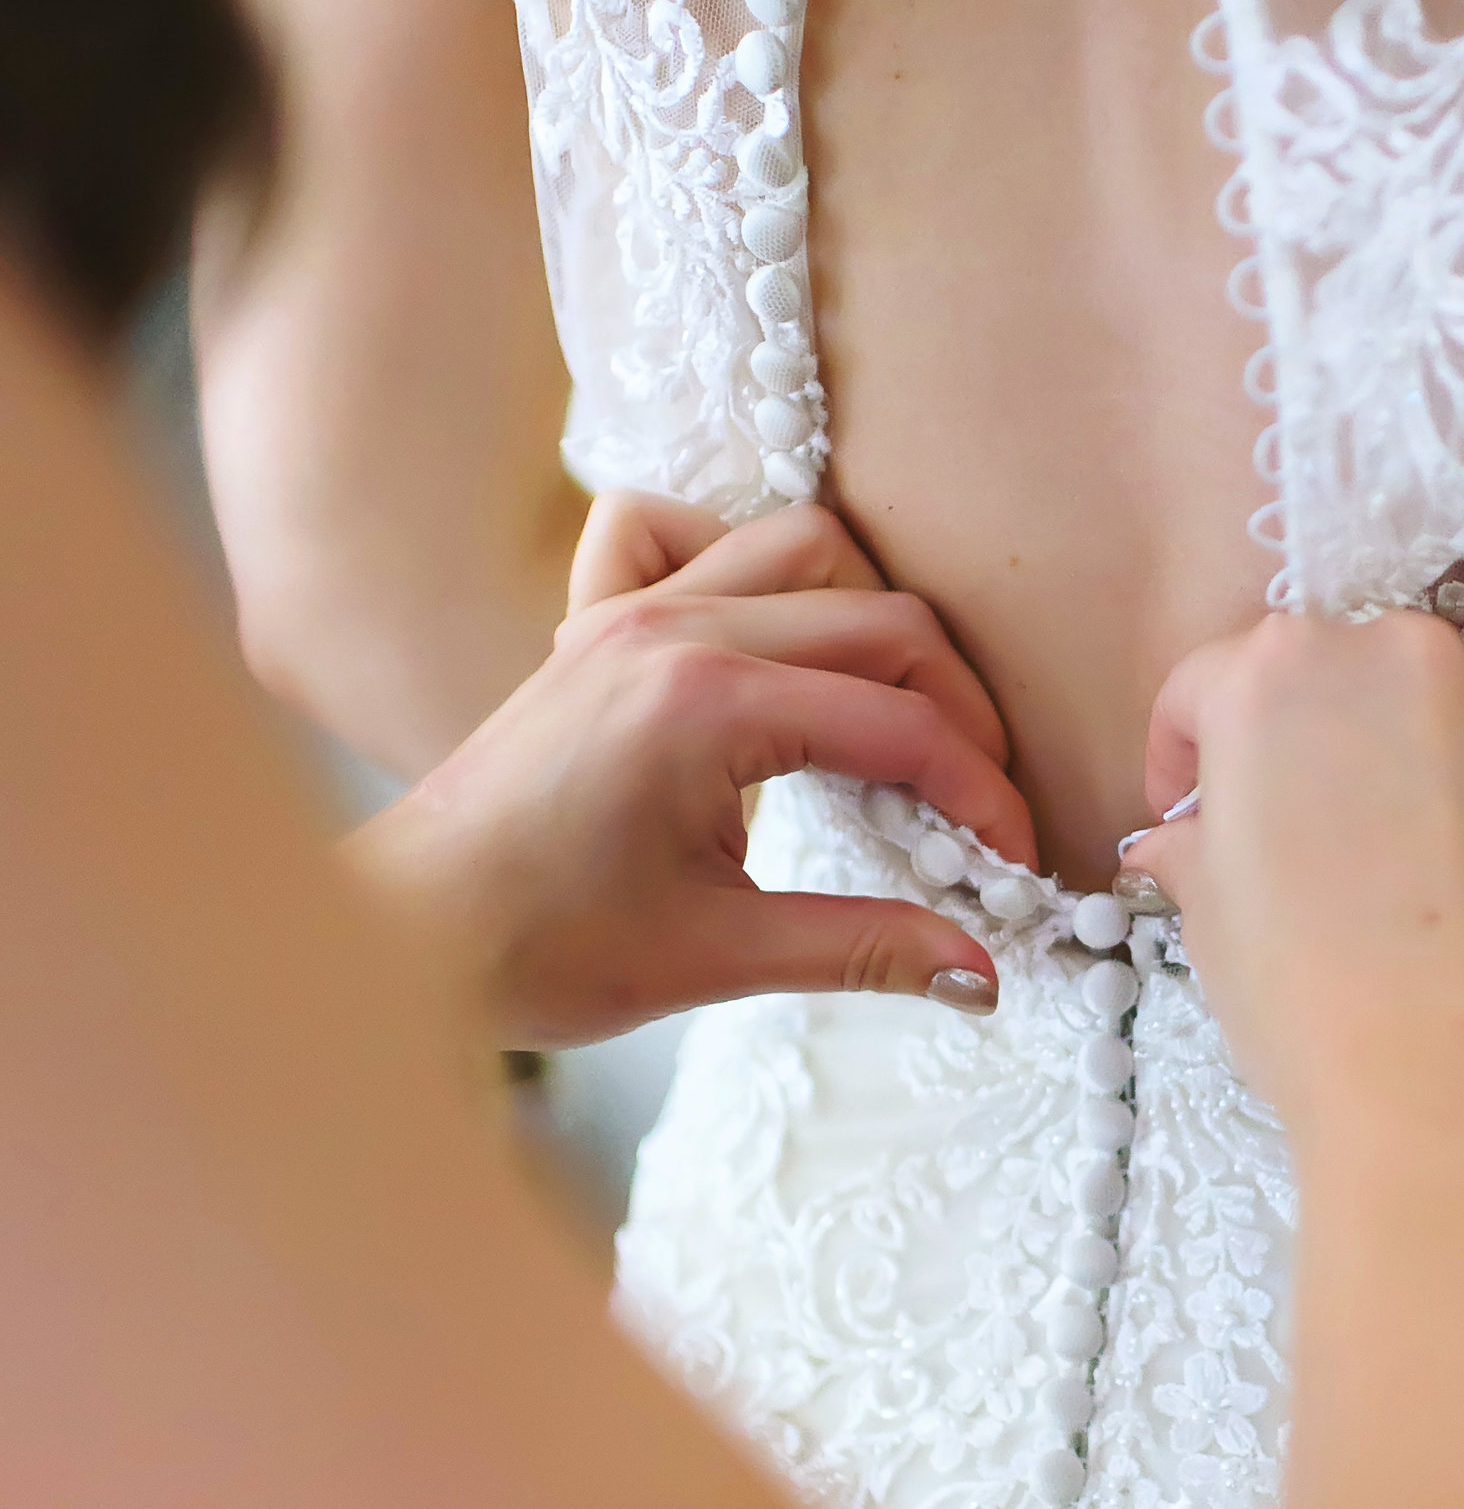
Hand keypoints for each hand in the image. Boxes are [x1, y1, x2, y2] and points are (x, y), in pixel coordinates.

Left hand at [351, 499, 1035, 1045]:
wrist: (402, 932)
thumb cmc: (537, 948)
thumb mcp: (717, 957)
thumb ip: (863, 947)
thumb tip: (982, 977)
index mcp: (706, 703)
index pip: (899, 724)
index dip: (981, 791)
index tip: (1015, 858)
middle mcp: (673, 628)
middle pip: (879, 620)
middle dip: (954, 709)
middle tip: (978, 802)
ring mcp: (627, 611)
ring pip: (803, 550)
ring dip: (870, 622)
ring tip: (899, 721)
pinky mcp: (593, 622)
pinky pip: (682, 531)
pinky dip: (739, 560)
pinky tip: (763, 642)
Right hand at [1122, 613, 1463, 1147]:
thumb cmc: (1308, 1001)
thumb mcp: (1214, 918)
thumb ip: (1197, 845)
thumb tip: (1180, 840)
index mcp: (1276, 672)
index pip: (1212, 683)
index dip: (1190, 753)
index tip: (1194, 814)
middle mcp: (1401, 654)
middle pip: (1342, 677)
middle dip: (1318, 745)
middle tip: (1316, 844)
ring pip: (1450, 711)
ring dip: (1423, 764)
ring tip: (1419, 875)